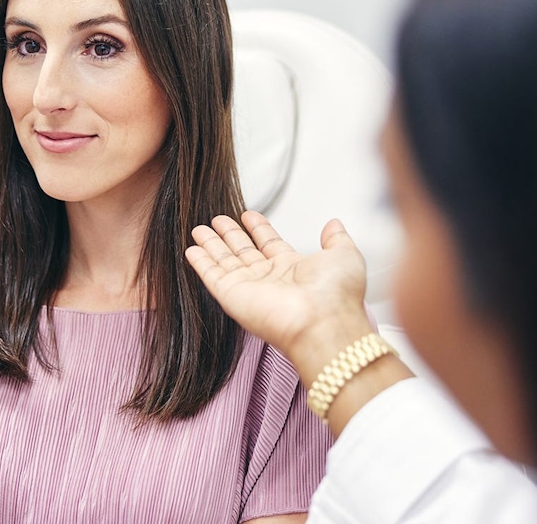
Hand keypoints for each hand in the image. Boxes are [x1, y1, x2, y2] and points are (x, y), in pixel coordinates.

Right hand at [185, 211, 374, 383]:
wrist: (323, 322)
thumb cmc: (337, 295)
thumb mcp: (345, 255)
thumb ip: (336, 238)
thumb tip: (334, 223)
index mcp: (294, 269)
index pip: (271, 245)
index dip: (260, 229)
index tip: (249, 215)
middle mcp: (270, 279)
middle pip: (244, 252)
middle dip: (230, 235)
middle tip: (217, 219)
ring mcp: (249, 289)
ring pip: (225, 262)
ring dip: (212, 245)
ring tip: (199, 229)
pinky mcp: (232, 297)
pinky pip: (212, 277)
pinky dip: (200, 263)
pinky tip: (191, 250)